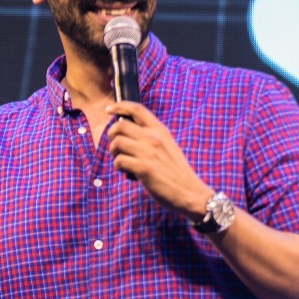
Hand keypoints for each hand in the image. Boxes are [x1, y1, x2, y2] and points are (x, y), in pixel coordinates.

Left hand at [107, 100, 211, 217]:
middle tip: (117, 148)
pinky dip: (119, 168)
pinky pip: (119, 161)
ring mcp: (148, 152)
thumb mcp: (168, 146)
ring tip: (123, 163)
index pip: (137, 109)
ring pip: (116, 143)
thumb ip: (152, 137)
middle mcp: (154, 138)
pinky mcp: (144, 168)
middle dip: (111, 136)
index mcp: (160, 130)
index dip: (119, 106)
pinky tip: (128, 174)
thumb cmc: (176, 172)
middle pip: (120, 126)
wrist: (189, 192)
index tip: (109, 110)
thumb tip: (129, 133)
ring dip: (114, 154)